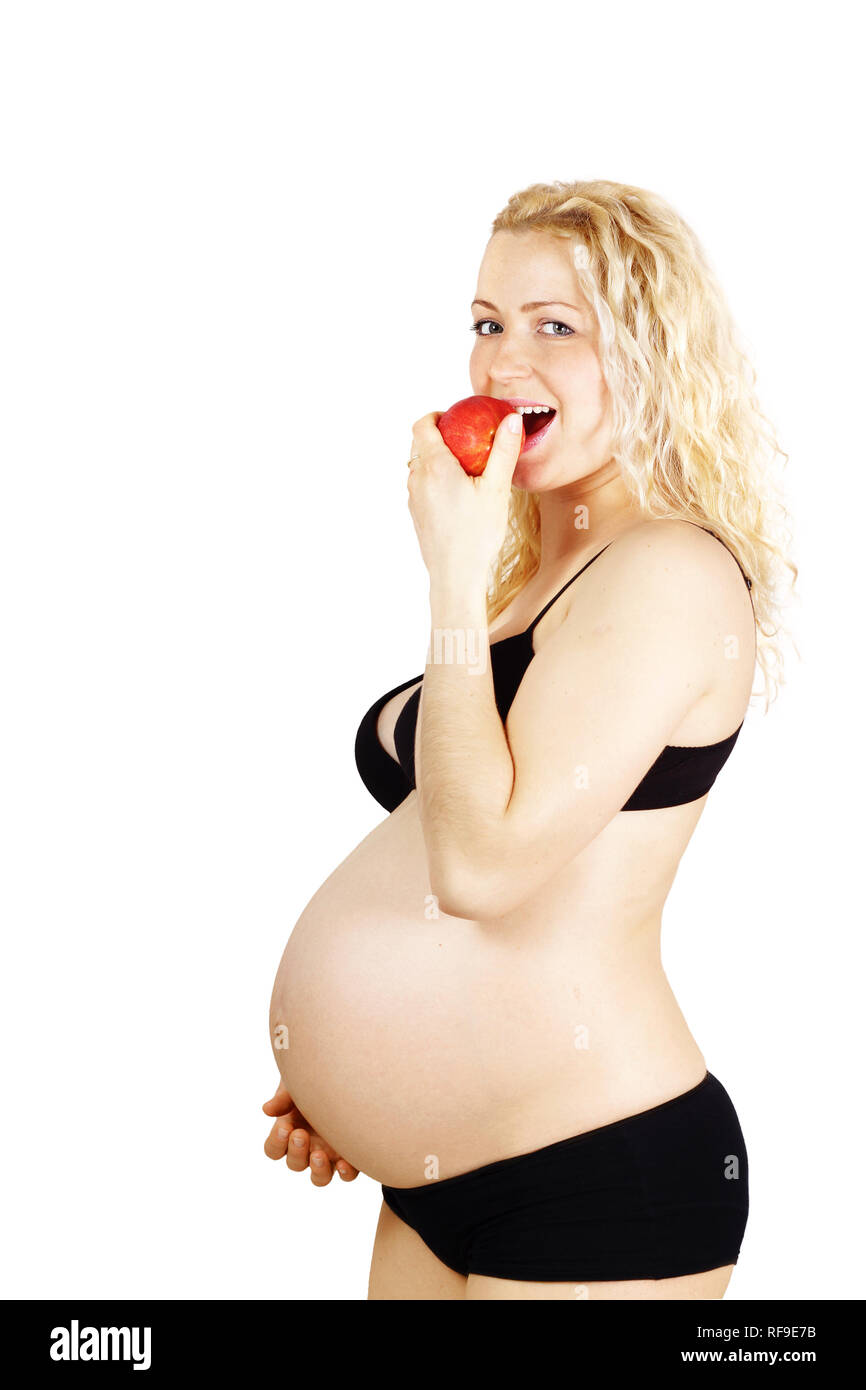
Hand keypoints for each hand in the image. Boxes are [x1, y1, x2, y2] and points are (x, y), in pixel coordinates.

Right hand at [262, 1084, 358, 1186]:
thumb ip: (283, 1098)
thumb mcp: (297, 1085)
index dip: (276, 1143)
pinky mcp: (350, 1154)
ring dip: (318, 1170)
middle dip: (296, 1151)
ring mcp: (329, 1154)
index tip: (284, 1127)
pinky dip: (345, 1173)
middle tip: (300, 1134)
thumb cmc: (316, 1080)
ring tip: (319, 1154)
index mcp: (290, 1132)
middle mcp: (308, 1148)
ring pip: (319, 1177)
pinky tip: (344, 1163)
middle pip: (295, 1164)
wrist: (345, 1073)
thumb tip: (267, 1110)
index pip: (274, 1150)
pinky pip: (347, 1174)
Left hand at [407, 410, 522, 588]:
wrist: (456, 575)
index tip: (456, 418)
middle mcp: (418, 478)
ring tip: (466, 468)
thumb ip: (503, 452)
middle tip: (467, 441)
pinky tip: (459, 493)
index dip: (437, 415)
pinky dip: (435, 479)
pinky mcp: (416, 513)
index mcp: (435, 466)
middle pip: (420, 443)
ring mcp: (414, 497)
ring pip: (420, 466)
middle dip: (441, 436)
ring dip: (438, 459)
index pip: (422, 425)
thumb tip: (512, 421)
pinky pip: (422, 485)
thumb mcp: (496, 489)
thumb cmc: (477, 534)